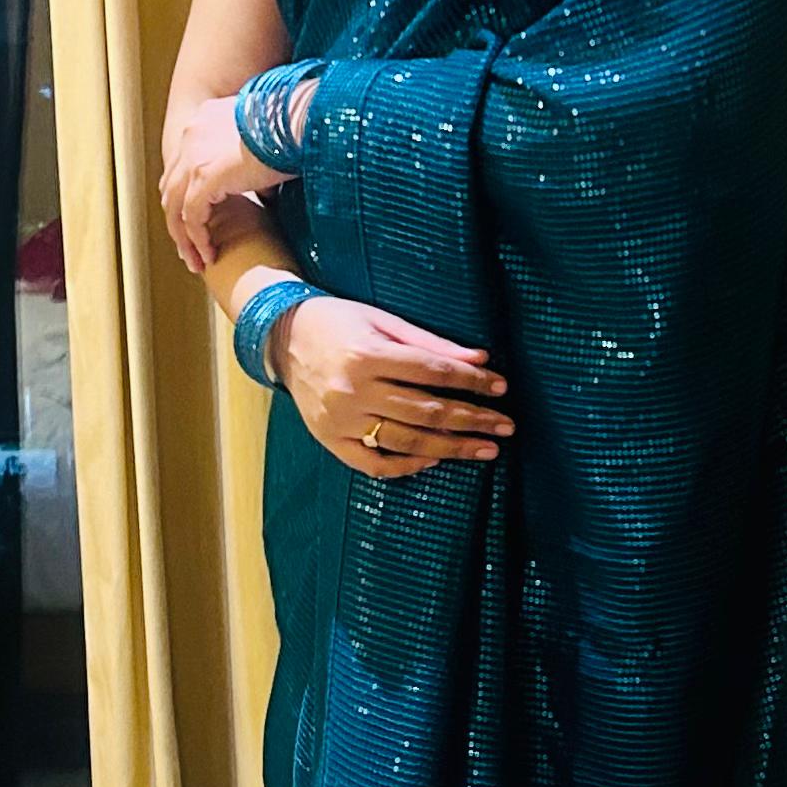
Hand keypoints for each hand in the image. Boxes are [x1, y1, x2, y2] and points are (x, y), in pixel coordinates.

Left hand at [159, 89, 281, 269]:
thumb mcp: (266, 142)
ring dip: (184, 238)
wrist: (298, 119)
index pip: (184, 162)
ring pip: (175, 206)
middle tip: (190, 246)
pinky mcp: (203, 176)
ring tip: (197, 260)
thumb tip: (264, 195)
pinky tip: (210, 255)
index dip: (186, 194)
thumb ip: (256, 163)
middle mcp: (192, 134)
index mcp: (205, 119)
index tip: (198, 219)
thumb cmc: (295, 128)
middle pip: (172, 185)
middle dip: (178, 220)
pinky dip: (198, 239)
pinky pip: (192, 217)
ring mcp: (194, 155)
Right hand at [270, 294, 514, 477]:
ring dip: (451, 448)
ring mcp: (339, 419)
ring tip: (484, 449)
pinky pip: (372, 463)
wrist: (281, 336)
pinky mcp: (329, 439)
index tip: (501, 388)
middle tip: (505, 426)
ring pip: (406, 441)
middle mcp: (352, 390)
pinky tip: (434, 460)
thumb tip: (479, 359)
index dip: (470, 382)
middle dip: (472, 419)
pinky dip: (406, 467)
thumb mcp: (381, 320)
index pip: (432, 372)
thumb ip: (429, 342)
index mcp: (367, 354)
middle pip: (426, 411)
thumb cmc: (337, 321)